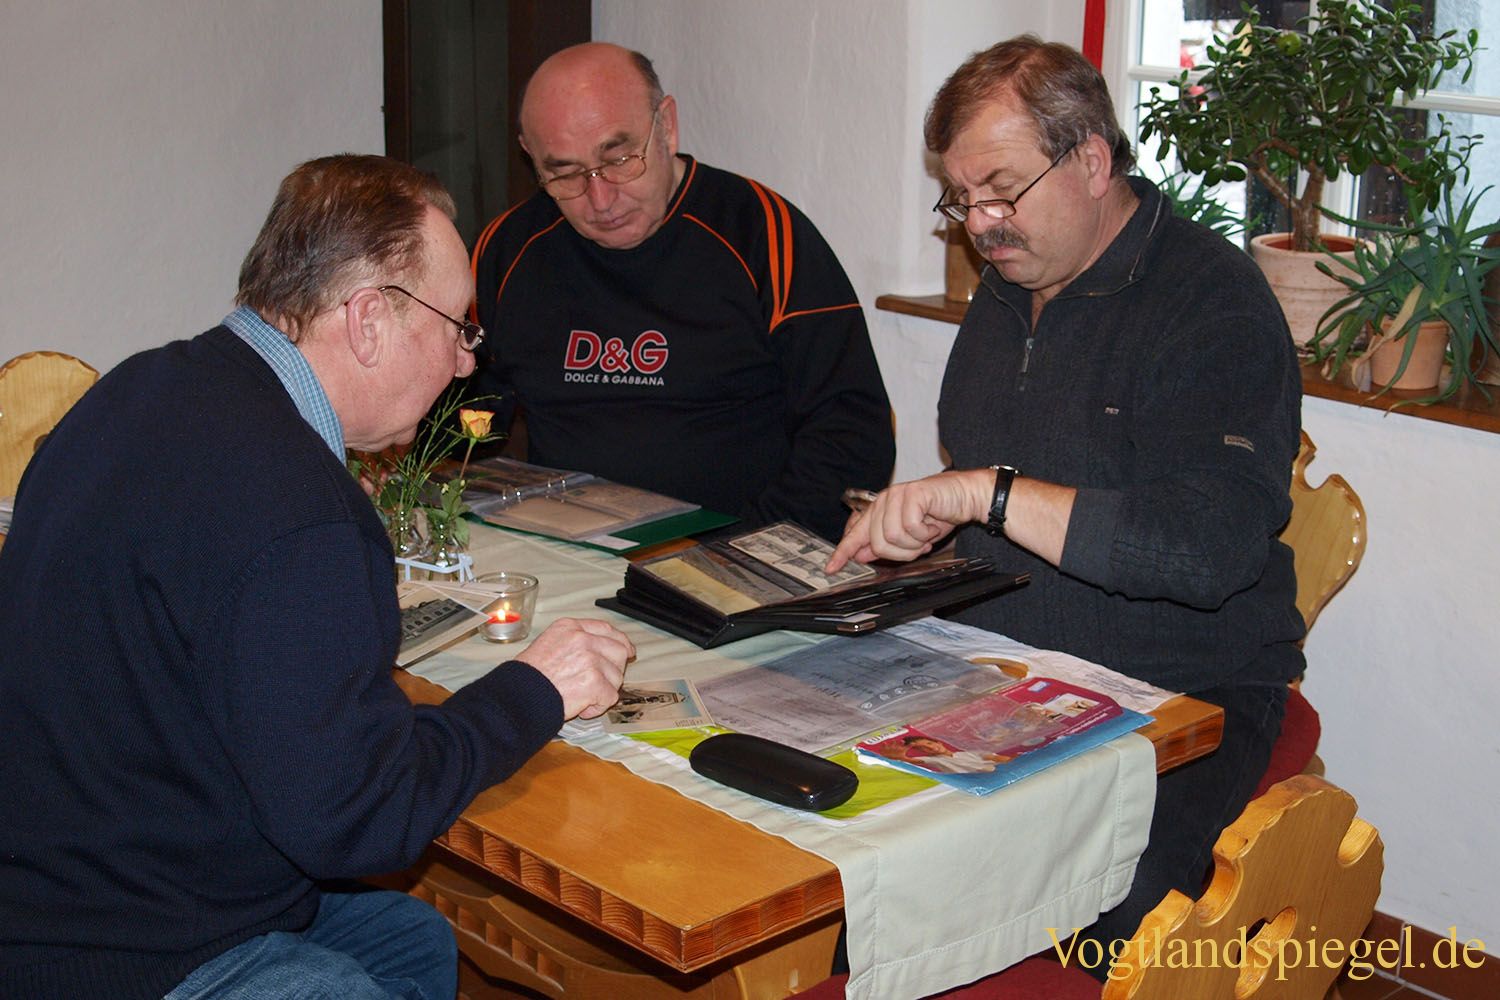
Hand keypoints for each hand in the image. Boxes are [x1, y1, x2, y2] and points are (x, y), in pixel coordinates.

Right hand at [514, 618, 633, 719]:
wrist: (517, 696)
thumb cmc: (527, 676)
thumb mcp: (548, 644)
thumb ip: (574, 642)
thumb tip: (601, 649)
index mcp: (570, 627)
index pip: (606, 629)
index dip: (620, 642)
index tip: (627, 652)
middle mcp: (582, 639)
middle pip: (618, 652)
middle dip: (614, 670)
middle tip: (601, 683)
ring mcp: (590, 659)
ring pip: (616, 677)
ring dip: (603, 691)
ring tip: (581, 697)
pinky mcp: (594, 682)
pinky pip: (610, 698)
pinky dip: (597, 707)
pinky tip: (580, 708)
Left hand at [825, 469, 989, 572]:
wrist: (965, 496)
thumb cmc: (939, 514)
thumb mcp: (910, 535)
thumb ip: (885, 542)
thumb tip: (862, 554)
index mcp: (879, 509)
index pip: (855, 534)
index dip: (842, 553)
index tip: (831, 568)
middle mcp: (884, 500)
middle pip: (878, 543)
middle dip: (902, 552)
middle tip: (919, 545)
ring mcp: (896, 495)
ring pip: (893, 537)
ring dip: (916, 543)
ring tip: (926, 533)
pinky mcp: (912, 494)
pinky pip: (911, 528)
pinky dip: (926, 533)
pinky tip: (932, 524)